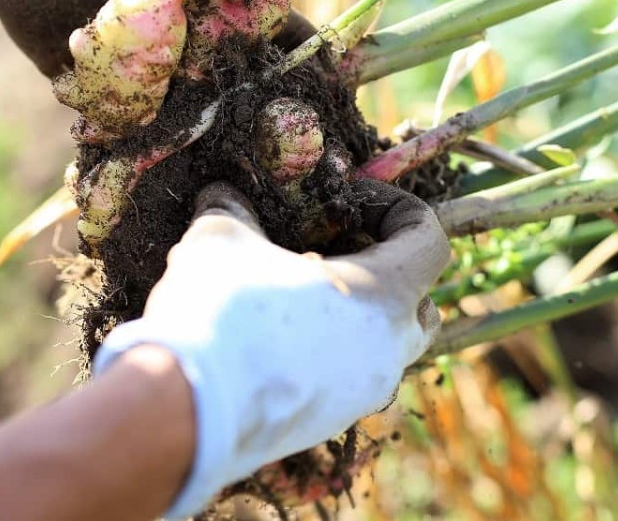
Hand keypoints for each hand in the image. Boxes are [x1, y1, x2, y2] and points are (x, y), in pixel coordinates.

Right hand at [92, 180, 449, 518]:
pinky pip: (349, 380)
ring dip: (359, 316)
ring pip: (387, 348)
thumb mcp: (221, 239)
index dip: (398, 210)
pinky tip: (277, 337)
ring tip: (301, 292)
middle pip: (422, 303)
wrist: (186, 410)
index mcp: (384, 295)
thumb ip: (233, 210)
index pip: (431, 242)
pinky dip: (330, 353)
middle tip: (337, 249)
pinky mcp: (327, 424)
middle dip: (392, 271)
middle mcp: (388, 350)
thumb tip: (222, 193)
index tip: (352, 201)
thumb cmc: (222, 311)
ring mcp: (360, 395)